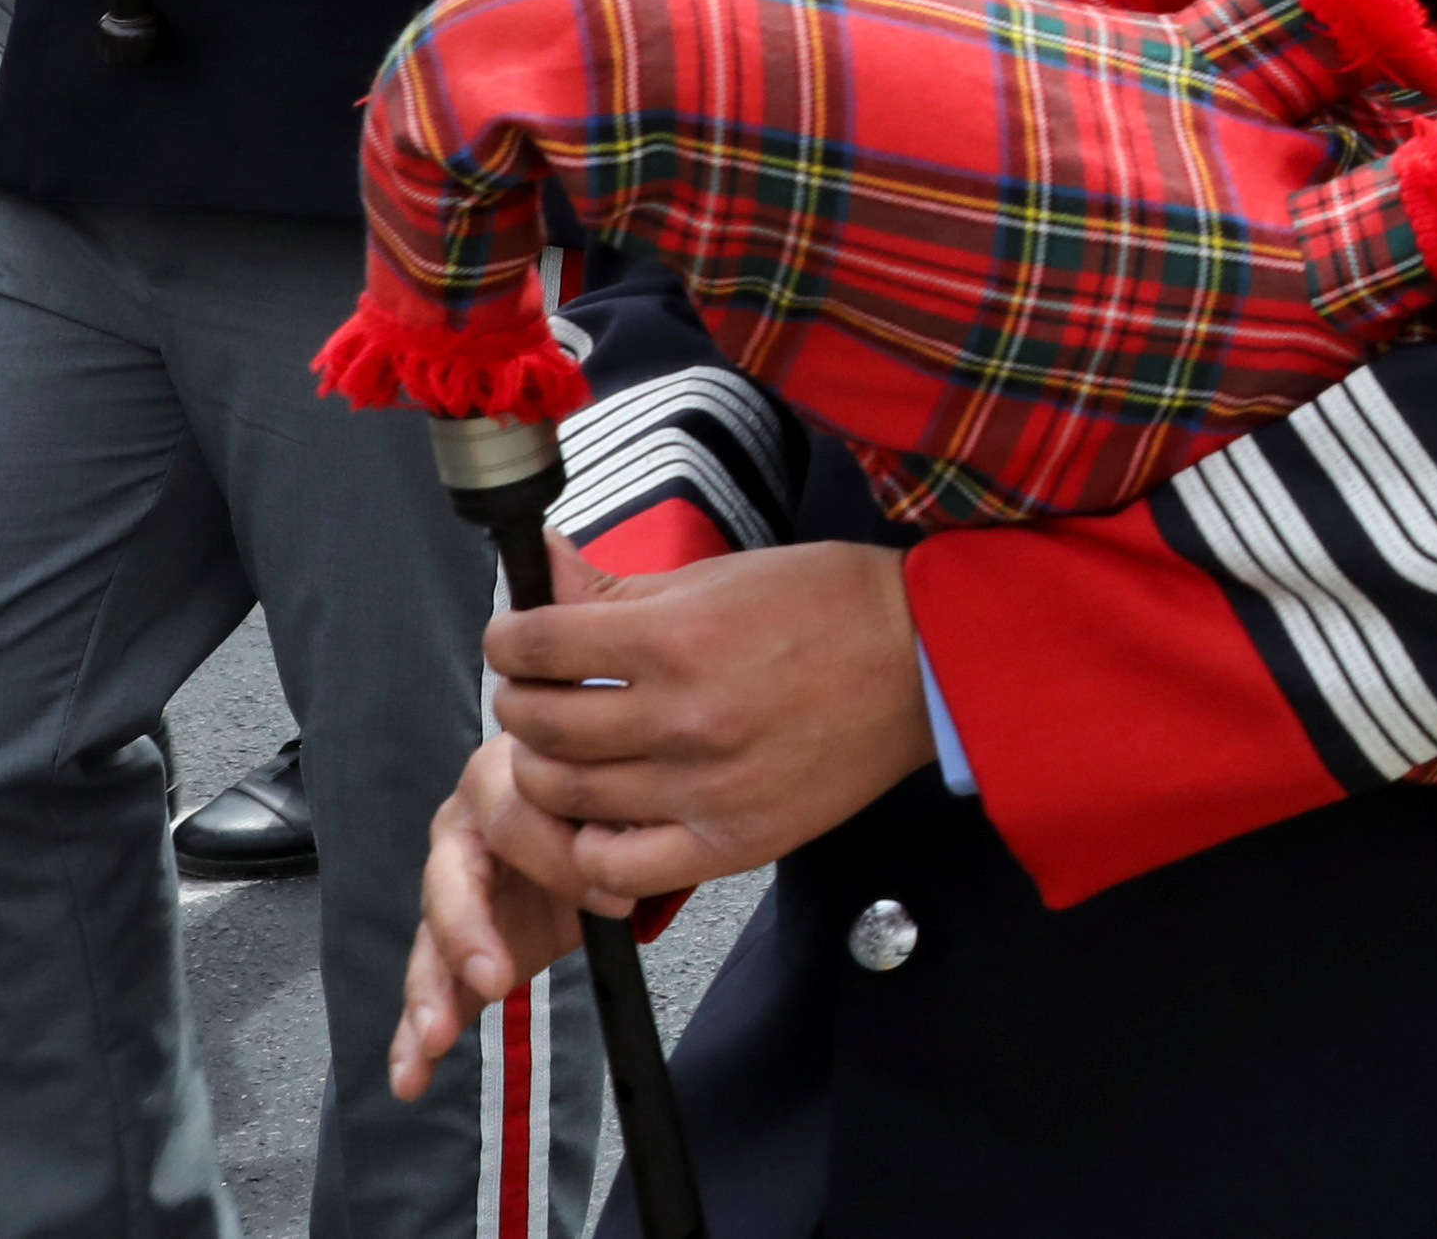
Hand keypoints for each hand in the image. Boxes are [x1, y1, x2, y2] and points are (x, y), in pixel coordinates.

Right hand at [391, 730, 600, 1101]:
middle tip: (496, 980)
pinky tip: (411, 1075)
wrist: (613, 817)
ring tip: (432, 1041)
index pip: (515, 816)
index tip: (616, 902)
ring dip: (429, 993)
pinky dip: (417, 1034)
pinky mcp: (458, 944)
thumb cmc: (617, 794)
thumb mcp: (629, 792)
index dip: (562, 859)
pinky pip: (432, 987)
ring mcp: (453, 890)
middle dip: (468, 933)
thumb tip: (624, 834)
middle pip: (450, 878)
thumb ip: (620, 810)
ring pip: (431, 941)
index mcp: (506, 780)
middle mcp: (464, 829)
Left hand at [481, 536, 934, 909]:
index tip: (516, 639)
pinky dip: (590, 844)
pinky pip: (618, 868)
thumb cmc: (834, 606)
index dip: (510, 638)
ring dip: (545, 767)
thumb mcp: (722, 573)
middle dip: (521, 700)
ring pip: (565, 795)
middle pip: (537, 725)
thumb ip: (619, 586)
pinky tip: (603, 813)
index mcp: (677, 638)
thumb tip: (541, 566)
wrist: (926, 663)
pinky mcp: (734, 840)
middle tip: (538, 691)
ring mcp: (706, 788)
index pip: (537, 647)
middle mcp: (684, 718)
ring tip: (565, 748)